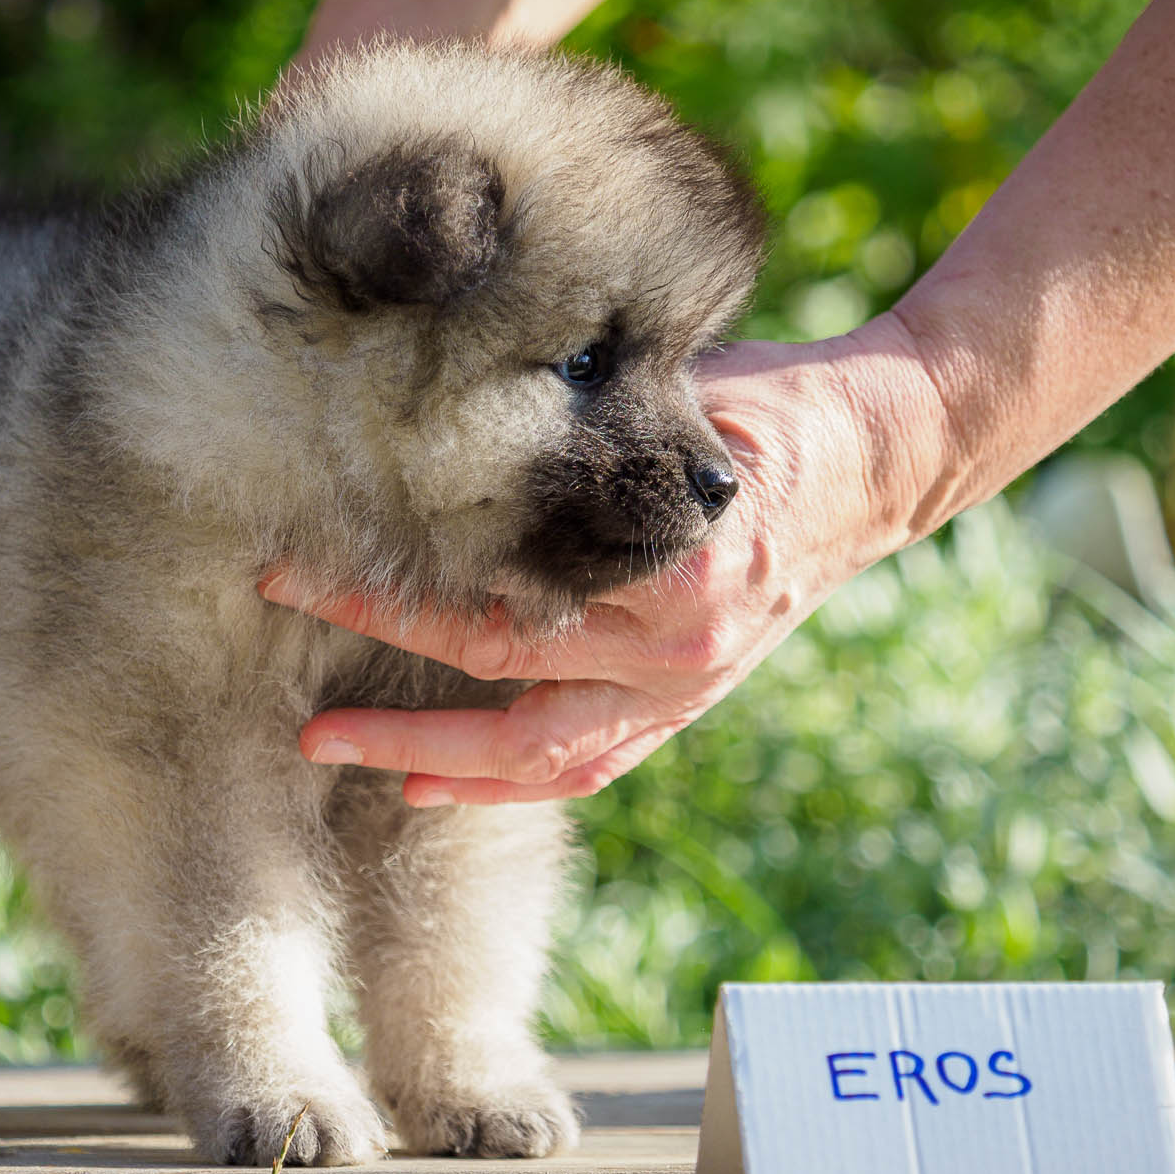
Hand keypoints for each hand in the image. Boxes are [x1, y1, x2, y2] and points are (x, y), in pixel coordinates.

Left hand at [259, 312, 948, 805]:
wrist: (885, 457)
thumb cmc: (772, 401)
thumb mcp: (676, 391)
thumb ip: (576, 430)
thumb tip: (437, 415)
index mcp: (674, 563)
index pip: (497, 593)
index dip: (389, 589)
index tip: (297, 569)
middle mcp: (680, 644)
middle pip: (502, 676)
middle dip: (384, 685)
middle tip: (289, 692)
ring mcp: (690, 687)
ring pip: (543, 754)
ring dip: (434, 760)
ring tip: (335, 755)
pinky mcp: (690, 701)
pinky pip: (592, 765)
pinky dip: (509, 781)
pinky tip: (432, 783)